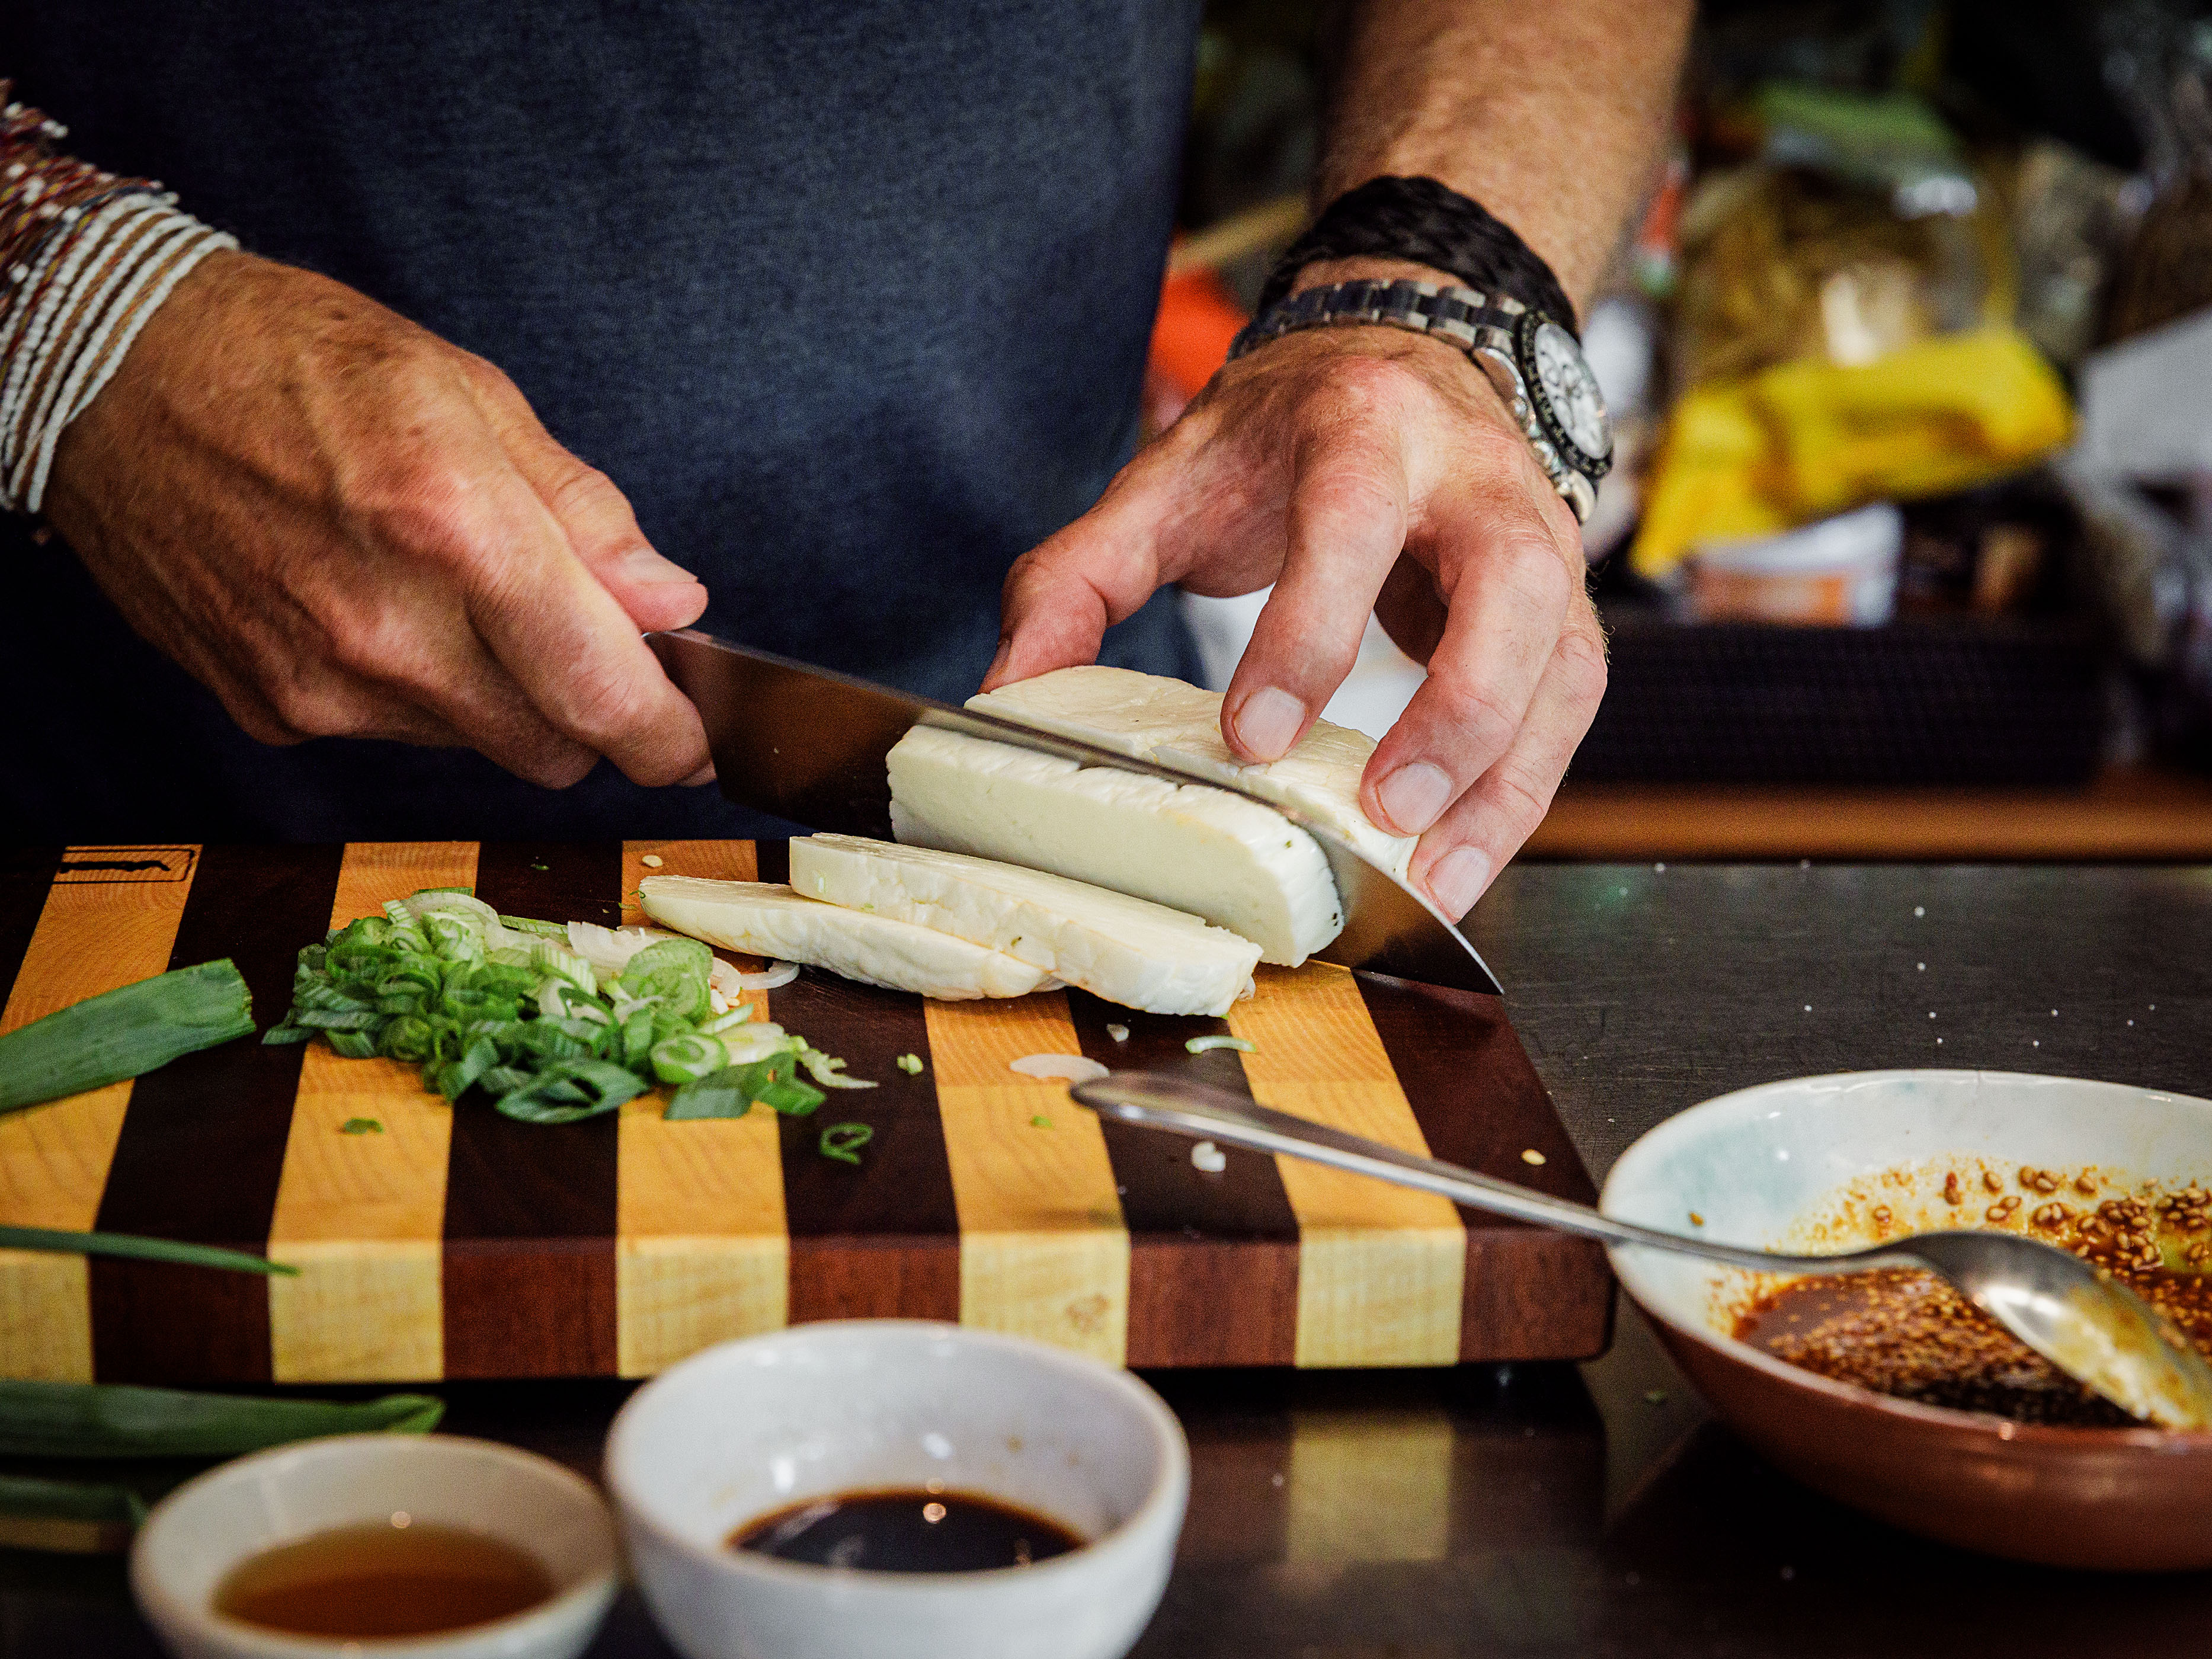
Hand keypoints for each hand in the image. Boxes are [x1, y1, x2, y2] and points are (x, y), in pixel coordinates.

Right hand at [44, 250, 712, 788]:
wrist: (112, 374)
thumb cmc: (295, 362)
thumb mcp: (472, 395)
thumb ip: (586, 515)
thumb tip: (671, 604)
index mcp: (454, 529)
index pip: (601, 694)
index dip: (668, 736)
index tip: (694, 741)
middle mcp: (386, 629)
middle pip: (553, 747)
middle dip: (590, 714)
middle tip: (586, 647)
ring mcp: (321, 683)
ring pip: (477, 745)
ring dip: (502, 699)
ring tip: (455, 597)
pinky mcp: (271, 709)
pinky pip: (393, 735)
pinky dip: (418, 694)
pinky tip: (379, 609)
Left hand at [987, 274, 1604, 917]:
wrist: (1394, 358)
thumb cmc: (1280, 438)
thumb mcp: (1166, 483)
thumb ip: (1078, 576)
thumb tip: (1008, 686)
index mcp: (1363, 428)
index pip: (1351, 521)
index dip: (1310, 631)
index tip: (1253, 735)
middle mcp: (1473, 474)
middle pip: (1508, 583)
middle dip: (1459, 708)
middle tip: (1385, 810)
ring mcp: (1538, 535)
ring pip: (1563, 658)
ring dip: (1508, 777)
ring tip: (1439, 874)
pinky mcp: (1562, 600)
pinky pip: (1569, 701)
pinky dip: (1524, 787)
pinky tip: (1466, 856)